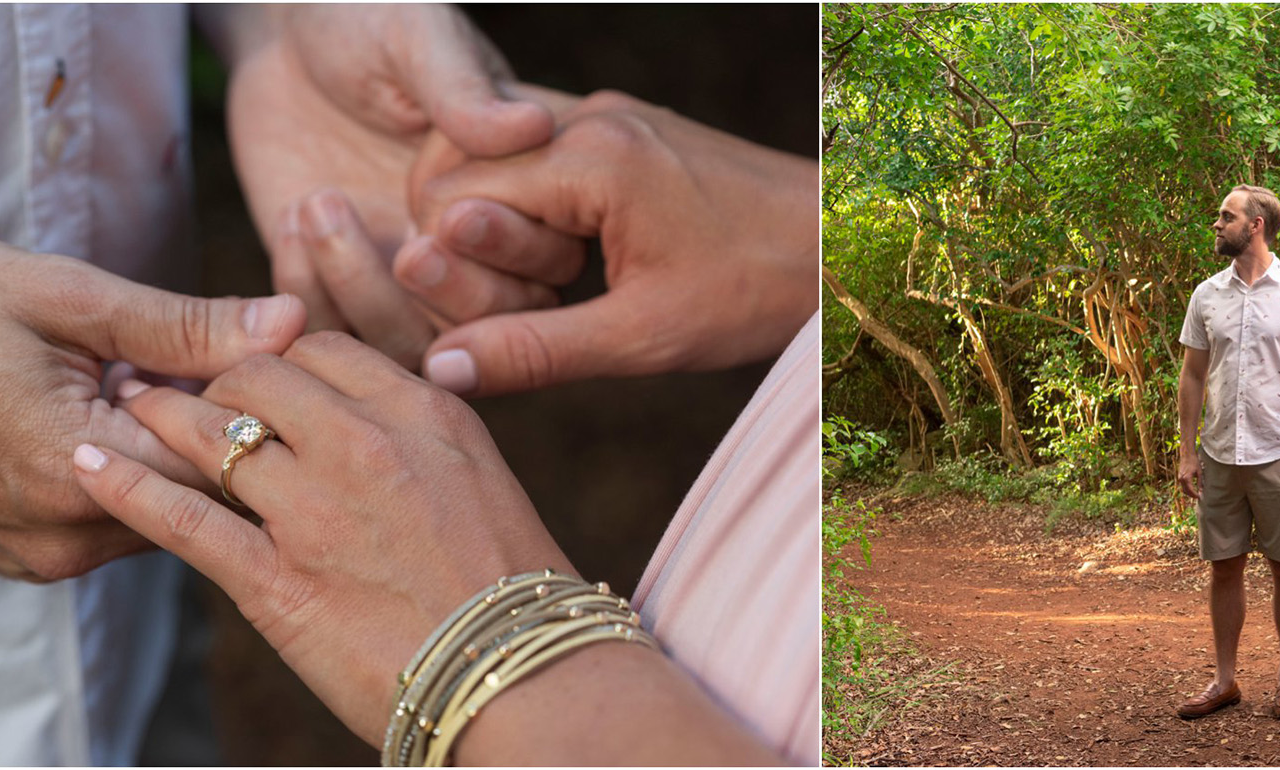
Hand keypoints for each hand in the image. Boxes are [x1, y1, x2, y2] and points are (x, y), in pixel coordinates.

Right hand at [0, 233, 304, 580]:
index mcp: (77, 469)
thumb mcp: (58, 296)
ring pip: (160, 511)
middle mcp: (63, 536)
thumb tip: (288, 323)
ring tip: (143, 373)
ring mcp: (38, 556)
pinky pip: (109, 521)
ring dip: (172, 449)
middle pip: (201, 495)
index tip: (266, 343)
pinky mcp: (17, 557)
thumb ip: (181, 326)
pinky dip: (127, 469)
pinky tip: (101, 408)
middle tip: (211, 349)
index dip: (259, 395)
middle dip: (222, 425)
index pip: (228, 456)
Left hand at [72, 331, 569, 744]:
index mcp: (425, 412)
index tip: (249, 372)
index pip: (322, 349)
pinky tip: (86, 467)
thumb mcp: (479, 481)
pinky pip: (181, 517)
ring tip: (119, 408)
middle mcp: (367, 443)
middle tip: (174, 387)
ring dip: (155, 415)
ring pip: (210, 431)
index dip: (273, 355)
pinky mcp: (278, 581)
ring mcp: (318, 510)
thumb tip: (365, 418)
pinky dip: (124, 485)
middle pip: (257, 374)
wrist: (523, 679)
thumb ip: (417, 437)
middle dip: (208, 377)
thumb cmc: (510, 592)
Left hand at [224, 4, 555, 338]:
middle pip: (492, 327)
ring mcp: (404, 276)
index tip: (452, 213)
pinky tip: (291, 217)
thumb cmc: (363, 20)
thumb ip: (464, 91)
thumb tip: (530, 127)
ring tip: (317, 206)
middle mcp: (472, 247)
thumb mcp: (417, 40)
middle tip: (404, 247)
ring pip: (411, 346)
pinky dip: (308, 290)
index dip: (512, 255)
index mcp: (518, 189)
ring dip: (364, 292)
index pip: (547, 264)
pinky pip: (332, 330)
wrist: (281, 37)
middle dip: (452, 295)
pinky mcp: (335, 286)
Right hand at [406, 90, 819, 395]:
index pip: (447, 201)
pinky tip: (572, 257)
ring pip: (486, 163)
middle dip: (474, 249)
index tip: (528, 308)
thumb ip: (534, 350)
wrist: (839, 244)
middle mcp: (587, 116)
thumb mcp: (642, 336)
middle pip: (452, 174)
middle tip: (548, 297)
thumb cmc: (757, 289)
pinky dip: (529, 211)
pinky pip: (530, 160)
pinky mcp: (618, 129)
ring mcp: (602, 115)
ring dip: (500, 229)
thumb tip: (440, 370)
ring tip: (564, 279)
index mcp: (588, 156)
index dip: (462, 271)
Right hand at [1177, 452, 1201, 499]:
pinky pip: (1182, 485)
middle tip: (1198, 497)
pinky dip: (1186, 489)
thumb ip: (1200, 482)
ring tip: (1195, 494)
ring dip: (1188, 493)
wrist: (1187, 455)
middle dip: (1191, 495)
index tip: (1199, 497)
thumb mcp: (1199, 472)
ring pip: (1183, 489)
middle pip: (1186, 491)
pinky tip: (1191, 489)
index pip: (1190, 490)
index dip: (1195, 495)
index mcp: (1186, 478)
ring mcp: (1179, 478)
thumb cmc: (1194, 462)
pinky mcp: (1179, 476)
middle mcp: (1181, 479)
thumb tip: (1201, 490)